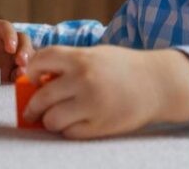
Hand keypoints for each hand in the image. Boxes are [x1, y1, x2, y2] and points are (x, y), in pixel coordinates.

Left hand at [0, 18, 33, 80]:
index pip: (5, 27)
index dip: (10, 36)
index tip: (10, 48)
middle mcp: (2, 41)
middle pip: (22, 40)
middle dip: (25, 50)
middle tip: (21, 62)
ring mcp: (7, 56)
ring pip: (25, 55)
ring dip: (28, 63)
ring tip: (20, 74)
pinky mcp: (7, 71)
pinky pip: (19, 72)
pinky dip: (22, 76)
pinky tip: (18, 81)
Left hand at [22, 46, 188, 138]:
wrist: (157, 84)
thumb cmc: (122, 67)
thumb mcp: (95, 55)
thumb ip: (68, 64)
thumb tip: (37, 80)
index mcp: (81, 58)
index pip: (41, 60)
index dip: (31, 70)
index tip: (32, 78)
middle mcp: (83, 80)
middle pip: (41, 97)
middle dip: (32, 106)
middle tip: (31, 111)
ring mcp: (92, 105)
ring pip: (52, 120)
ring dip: (49, 121)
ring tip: (54, 118)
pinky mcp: (101, 126)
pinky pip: (70, 133)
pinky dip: (68, 130)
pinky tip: (74, 123)